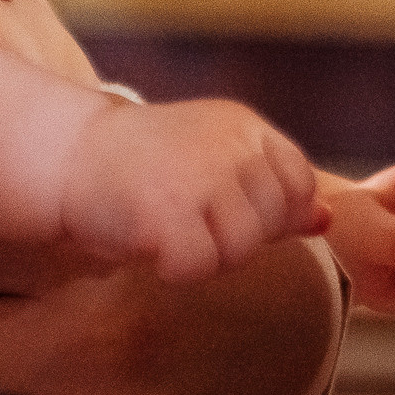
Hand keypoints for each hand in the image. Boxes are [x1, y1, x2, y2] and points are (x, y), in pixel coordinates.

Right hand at [61, 99, 325, 281]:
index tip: (223, 209)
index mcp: (245, 126)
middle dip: (232, 237)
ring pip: (239, 250)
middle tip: (183, 215)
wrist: (67, 154)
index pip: (299, 184)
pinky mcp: (167, 212)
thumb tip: (327, 221)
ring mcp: (200, 177)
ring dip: (203, 254)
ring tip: (165, 225)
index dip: (272, 213)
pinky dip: (174, 267)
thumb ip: (270, 190)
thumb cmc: (144, 165)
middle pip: (270, 223)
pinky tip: (148, 241)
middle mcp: (230, 145)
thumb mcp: (214, 162)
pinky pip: (198, 267)